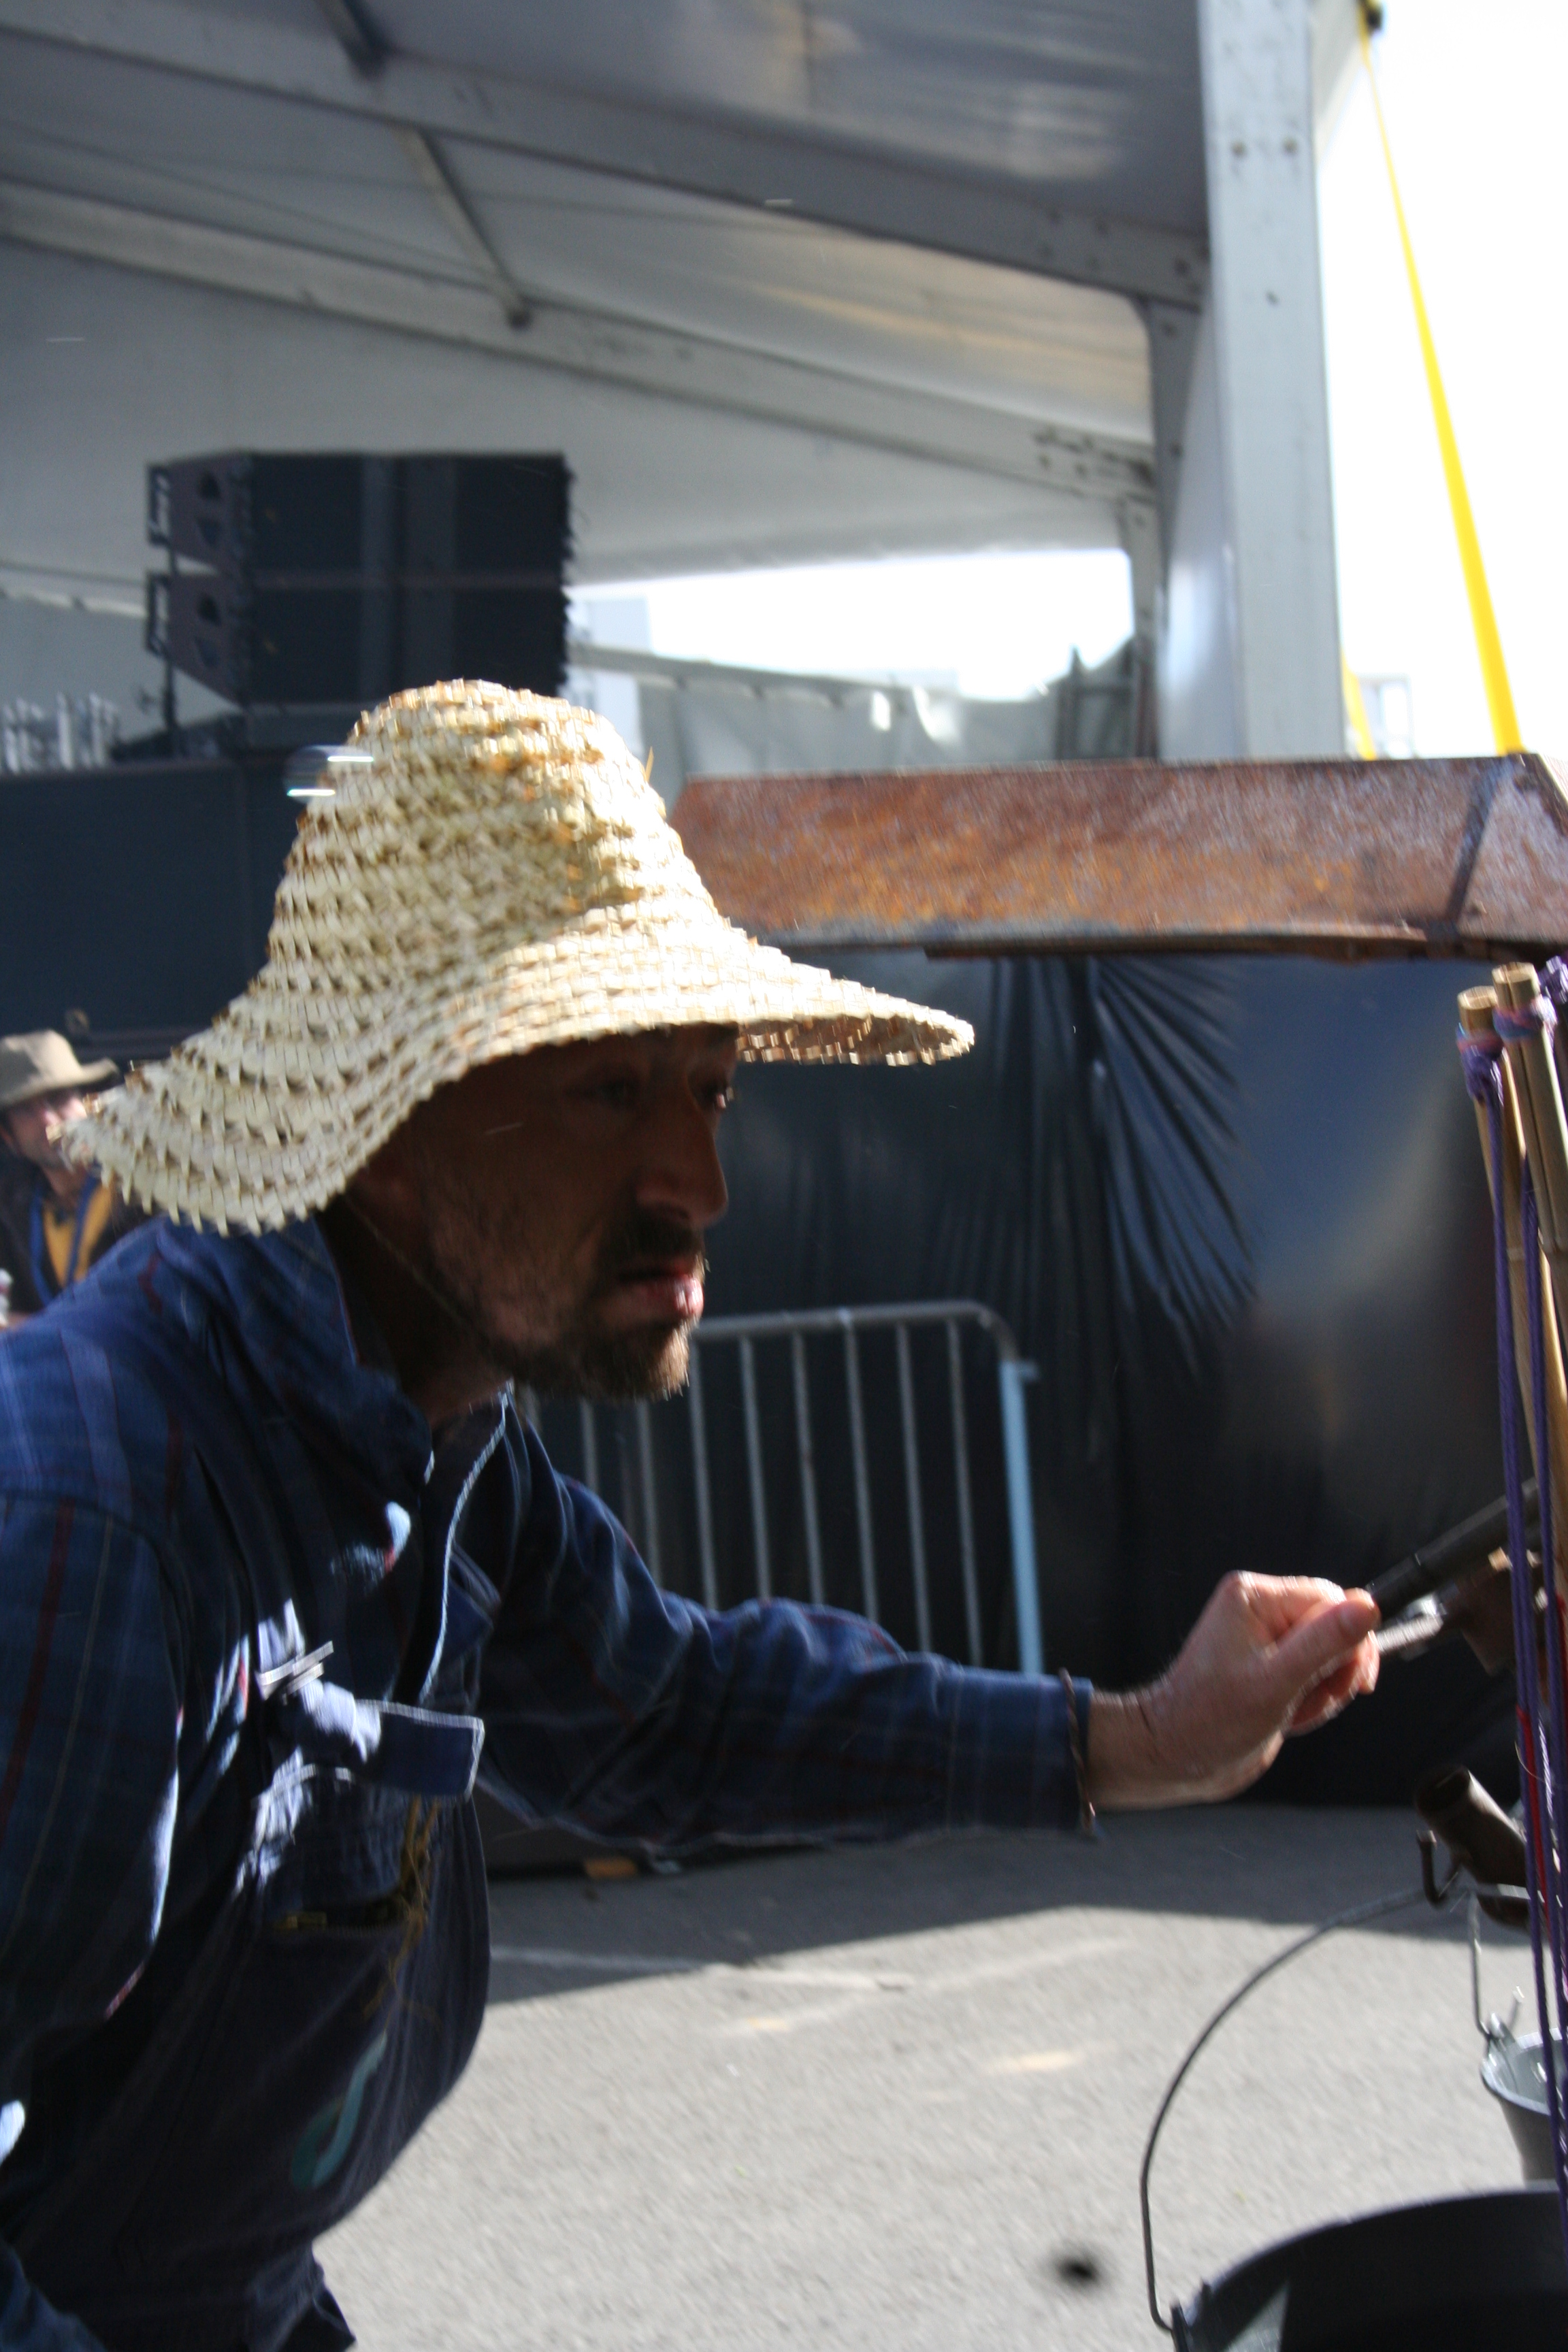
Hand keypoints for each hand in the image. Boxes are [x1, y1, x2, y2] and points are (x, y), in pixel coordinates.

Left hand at [1085, 1574, 1380, 1810]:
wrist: (1178, 1758)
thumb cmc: (1213, 1721)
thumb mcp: (1276, 1683)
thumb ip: (1324, 1644)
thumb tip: (1368, 1606)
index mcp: (1255, 1597)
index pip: (1332, 1600)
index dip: (1350, 1641)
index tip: (1351, 1681)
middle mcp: (1261, 1610)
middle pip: (1336, 1629)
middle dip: (1333, 1673)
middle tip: (1306, 1700)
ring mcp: (1266, 1639)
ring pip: (1332, 1657)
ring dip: (1322, 1694)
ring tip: (1288, 1714)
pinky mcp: (1272, 1667)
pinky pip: (1317, 1677)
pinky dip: (1312, 1703)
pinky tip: (1286, 1719)